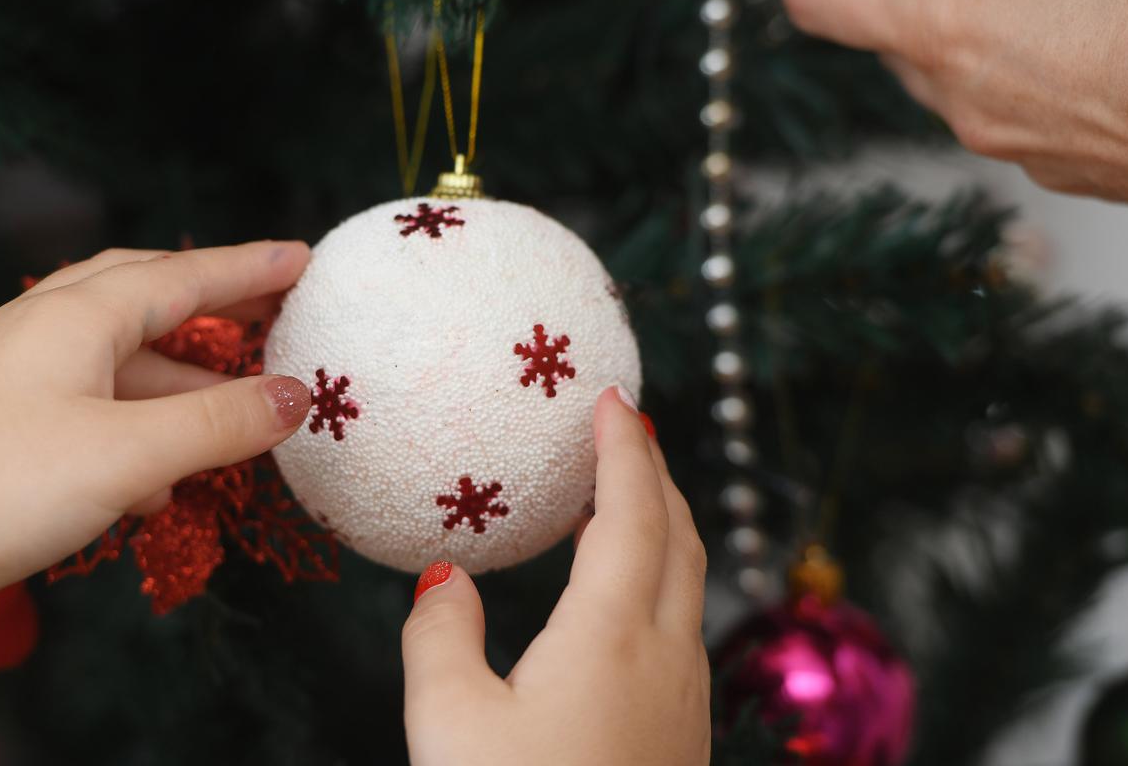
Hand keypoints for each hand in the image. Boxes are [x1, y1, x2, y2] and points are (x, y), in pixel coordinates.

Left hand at [0, 243, 311, 634]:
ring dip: (181, 379)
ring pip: (118, 357)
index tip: (301, 258)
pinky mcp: (2, 422)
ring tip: (238, 410)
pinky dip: (139, 422)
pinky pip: (91, 400)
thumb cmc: (8, 488)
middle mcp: (42, 328)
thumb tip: (295, 396)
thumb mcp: (131, 455)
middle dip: (211, 302)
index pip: (180, 276)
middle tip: (272, 307)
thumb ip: (219, 422)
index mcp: (73, 316)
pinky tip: (164, 478)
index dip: (246, 268)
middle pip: (143, 295)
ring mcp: (16, 373)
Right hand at [400, 388, 709, 765]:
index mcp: (610, 637)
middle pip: (679, 538)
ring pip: (687, 586)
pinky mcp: (683, 740)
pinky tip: (620, 596)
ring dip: (661, 526)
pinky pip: (682, 629)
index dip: (623, 447)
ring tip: (616, 498)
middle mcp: (666, 660)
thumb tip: (447, 579)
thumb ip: (440, 638)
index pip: (632, 513)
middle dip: (653, 473)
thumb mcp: (449, 725)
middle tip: (622, 428)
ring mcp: (685, 703)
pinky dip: (659, 578)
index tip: (610, 395)